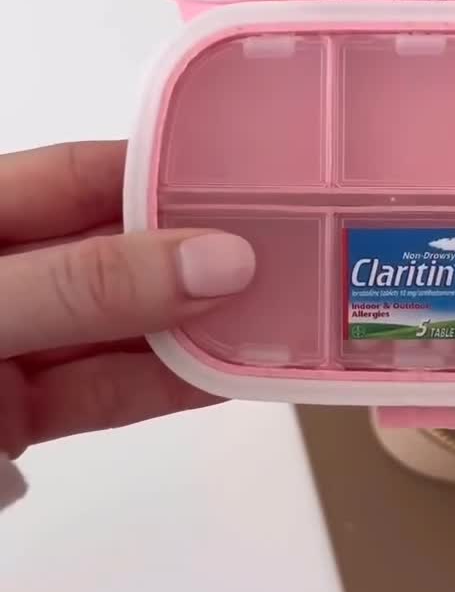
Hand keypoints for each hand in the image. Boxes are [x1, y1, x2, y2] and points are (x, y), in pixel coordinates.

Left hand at [0, 141, 253, 459]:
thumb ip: (90, 285)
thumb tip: (219, 261)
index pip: (80, 176)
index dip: (163, 177)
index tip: (252, 182)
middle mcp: (1, 274)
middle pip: (111, 252)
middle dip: (195, 256)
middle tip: (289, 253)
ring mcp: (8, 345)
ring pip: (117, 328)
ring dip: (195, 329)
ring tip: (281, 315)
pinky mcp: (16, 415)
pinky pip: (102, 392)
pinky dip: (164, 387)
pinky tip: (230, 374)